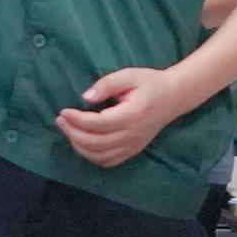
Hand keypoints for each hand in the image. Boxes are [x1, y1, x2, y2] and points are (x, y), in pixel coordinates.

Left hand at [56, 68, 189, 168]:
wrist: (175, 96)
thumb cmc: (150, 83)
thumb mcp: (129, 75)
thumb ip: (107, 84)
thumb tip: (85, 98)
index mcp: (132, 115)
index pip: (98, 124)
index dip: (77, 120)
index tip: (63, 111)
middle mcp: (133, 134)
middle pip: (95, 142)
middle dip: (73, 133)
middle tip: (61, 121)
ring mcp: (133, 145)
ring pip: (99, 155)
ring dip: (79, 146)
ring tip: (69, 131)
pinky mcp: (133, 150)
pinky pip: (108, 161)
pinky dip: (91, 156)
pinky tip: (83, 144)